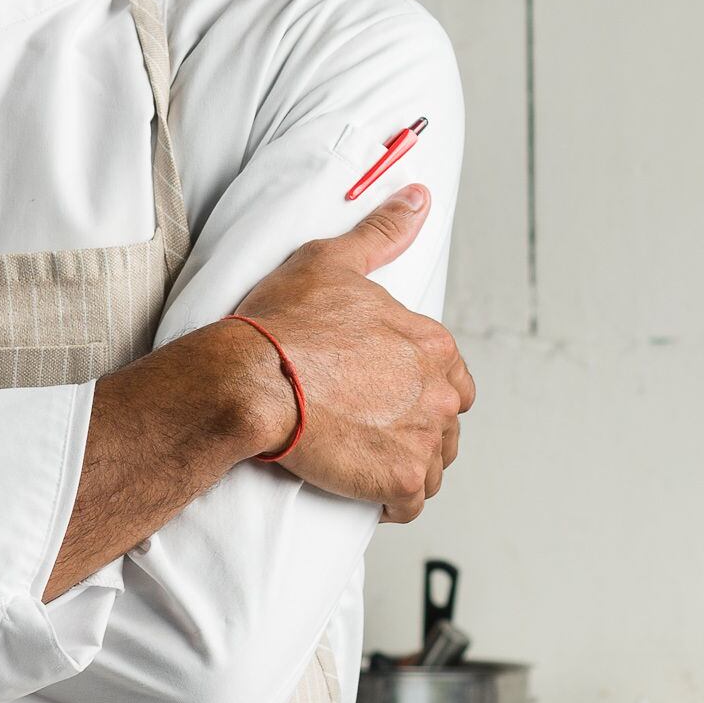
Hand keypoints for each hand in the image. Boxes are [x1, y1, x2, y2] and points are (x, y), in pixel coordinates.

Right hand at [231, 187, 473, 518]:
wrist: (252, 381)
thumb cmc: (283, 324)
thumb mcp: (332, 261)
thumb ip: (382, 232)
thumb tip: (418, 199)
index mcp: (430, 344)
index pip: (451, 377)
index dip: (417, 388)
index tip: (382, 394)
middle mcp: (439, 392)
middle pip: (445, 424)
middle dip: (415, 430)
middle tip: (369, 429)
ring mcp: (422, 439)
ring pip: (432, 465)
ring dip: (404, 467)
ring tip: (364, 461)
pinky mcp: (399, 480)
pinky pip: (410, 504)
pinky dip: (391, 503)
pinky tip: (365, 493)